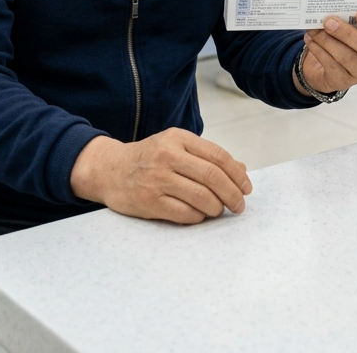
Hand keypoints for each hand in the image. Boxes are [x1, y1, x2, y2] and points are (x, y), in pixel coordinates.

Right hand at [70, 130, 251, 224]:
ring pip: (201, 197)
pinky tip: (200, 215)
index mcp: (178, 138)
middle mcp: (168, 156)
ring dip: (217, 207)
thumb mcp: (176, 146)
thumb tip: (241, 169)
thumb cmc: (149, 158)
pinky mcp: (150, 202)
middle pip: (213, 176)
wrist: (110, 170)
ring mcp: (158, 179)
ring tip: (219, 210)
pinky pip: (185, 214)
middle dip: (232, 194)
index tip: (247, 188)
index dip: (237, 174)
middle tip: (240, 205)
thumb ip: (206, 156)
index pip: (217, 156)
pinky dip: (199, 217)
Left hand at [295, 9, 356, 94]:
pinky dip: (318, 51)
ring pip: (345, 57)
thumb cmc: (346, 38)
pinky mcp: (343, 81)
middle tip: (328, 21)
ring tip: (314, 29)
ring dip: (327, 41)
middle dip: (346, 33)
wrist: (331, 65)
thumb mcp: (353, 23)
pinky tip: (310, 39)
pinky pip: (331, 66)